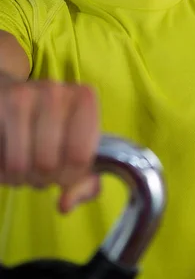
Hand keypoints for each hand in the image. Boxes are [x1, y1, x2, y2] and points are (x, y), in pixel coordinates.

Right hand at [0, 81, 100, 212]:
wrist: (14, 95)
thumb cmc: (54, 126)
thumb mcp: (78, 147)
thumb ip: (84, 182)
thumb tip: (65, 204)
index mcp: (85, 98)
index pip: (80, 158)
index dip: (70, 177)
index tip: (65, 172)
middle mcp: (56, 91)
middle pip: (48, 164)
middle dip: (42, 178)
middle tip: (40, 167)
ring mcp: (23, 95)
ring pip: (19, 165)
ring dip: (19, 177)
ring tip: (23, 162)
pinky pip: (0, 162)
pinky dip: (2, 170)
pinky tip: (6, 153)